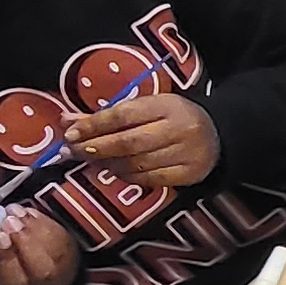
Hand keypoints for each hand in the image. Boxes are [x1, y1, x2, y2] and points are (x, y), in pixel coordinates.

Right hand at [0, 203, 79, 284]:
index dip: (7, 258)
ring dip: (34, 227)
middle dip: (26, 241)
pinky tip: (26, 213)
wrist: (19, 274)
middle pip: (43, 270)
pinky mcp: (72, 255)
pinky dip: (44, 221)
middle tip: (8, 221)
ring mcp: (63, 275)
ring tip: (15, 213)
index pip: (15, 283)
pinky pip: (62, 237)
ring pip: (56, 251)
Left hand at [65, 90, 219, 189]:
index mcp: (166, 105)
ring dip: (108, 164)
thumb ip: (107, 115)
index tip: (71, 133)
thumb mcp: (146, 107)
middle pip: (129, 142)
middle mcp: (177, 129)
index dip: (94, 125)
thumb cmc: (173, 117)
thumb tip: (67, 120)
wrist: (218, 134)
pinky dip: (127, 177)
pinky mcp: (188, 174)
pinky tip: (115, 171)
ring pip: (137, 163)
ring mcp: (185, 153)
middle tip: (73, 151)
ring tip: (91, 161)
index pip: (124, 115)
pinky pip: (150, 179)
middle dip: (96, 148)